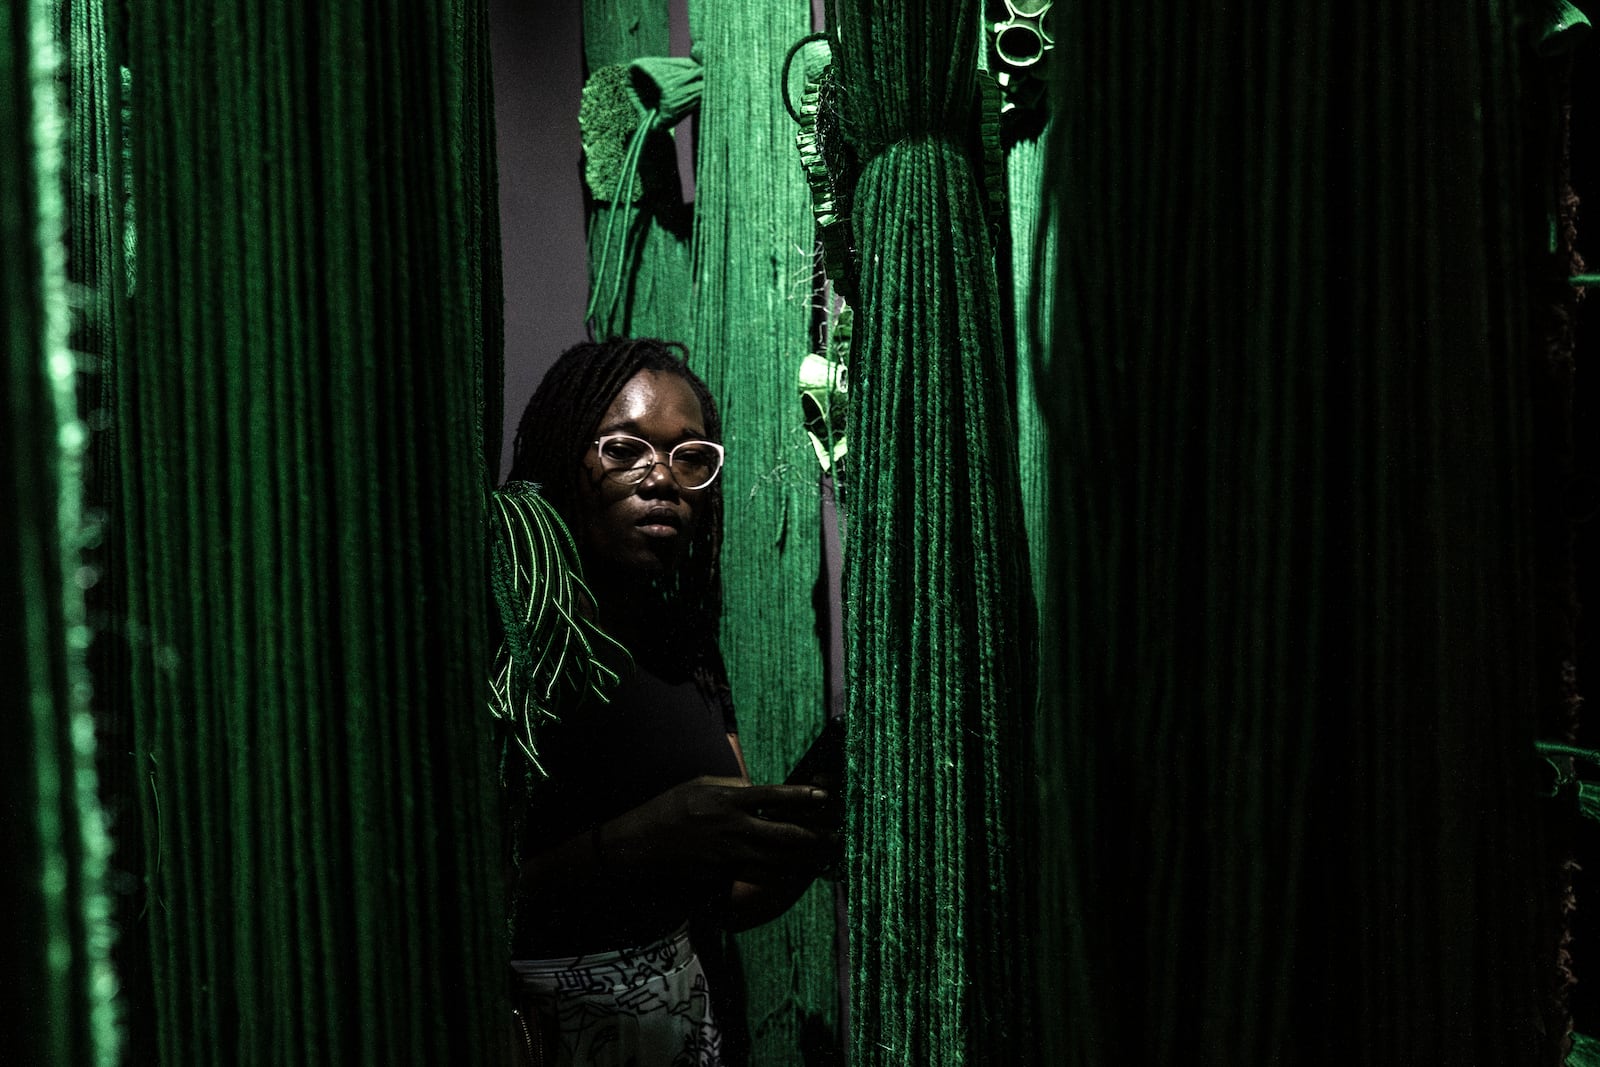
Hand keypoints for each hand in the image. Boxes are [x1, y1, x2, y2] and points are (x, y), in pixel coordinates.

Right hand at [638, 775, 833, 882]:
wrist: (644, 843)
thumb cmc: (672, 807)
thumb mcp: (702, 784)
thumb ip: (734, 786)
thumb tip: (758, 788)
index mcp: (728, 800)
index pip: (773, 796)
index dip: (801, 797)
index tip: (825, 796)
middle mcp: (733, 828)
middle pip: (783, 834)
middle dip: (814, 836)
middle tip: (838, 836)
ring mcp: (730, 854)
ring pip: (777, 861)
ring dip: (804, 860)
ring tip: (827, 857)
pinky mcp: (725, 872)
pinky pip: (760, 875)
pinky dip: (782, 874)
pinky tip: (798, 873)